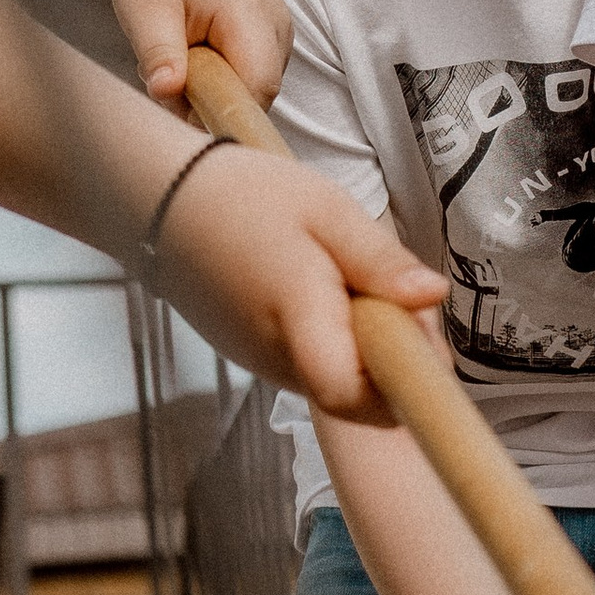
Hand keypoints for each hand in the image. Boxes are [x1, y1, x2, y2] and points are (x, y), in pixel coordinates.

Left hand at [111, 0, 291, 109]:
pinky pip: (247, 78)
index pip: (259, 86)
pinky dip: (215, 79)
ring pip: (251, 90)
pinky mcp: (268, 38)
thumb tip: (167, 90)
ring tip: (174, 57)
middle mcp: (277, 24)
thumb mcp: (143, 7)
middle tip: (166, 75)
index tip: (181, 111)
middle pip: (257, 94)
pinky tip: (189, 54)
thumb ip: (159, 52)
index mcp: (252, 11)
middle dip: (210, 100)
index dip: (225, 111)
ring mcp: (277, 32)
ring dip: (208, 90)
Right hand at [155, 149, 441, 417]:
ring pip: (338, 380)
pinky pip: (315, 366)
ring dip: (365, 348)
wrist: (162, 202)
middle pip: (357, 394)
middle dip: (393, 359)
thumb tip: (432, 297)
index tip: (423, 348)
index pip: (351, 396)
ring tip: (355, 283)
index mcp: (298, 316)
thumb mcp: (326, 209)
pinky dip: (336, 341)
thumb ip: (379, 259)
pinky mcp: (256, 361)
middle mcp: (277, 357)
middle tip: (395, 295)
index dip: (400, 389)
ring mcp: (262, 365)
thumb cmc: (245, 197)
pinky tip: (328, 293)